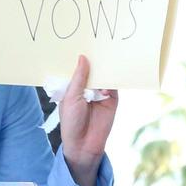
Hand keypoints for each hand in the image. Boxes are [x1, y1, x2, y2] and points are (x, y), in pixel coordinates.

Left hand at [59, 55, 117, 185]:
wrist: (84, 144)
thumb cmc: (71, 121)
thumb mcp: (71, 97)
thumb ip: (79, 77)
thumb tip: (83, 57)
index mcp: (73, 87)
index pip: (77, 69)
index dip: (79, 58)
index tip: (81, 42)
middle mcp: (87, 88)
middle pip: (93, 70)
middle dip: (95, 60)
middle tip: (98, 42)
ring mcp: (100, 93)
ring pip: (104, 76)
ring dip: (106, 68)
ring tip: (108, 54)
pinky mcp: (112, 100)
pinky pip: (114, 86)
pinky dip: (114, 80)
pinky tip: (112, 73)